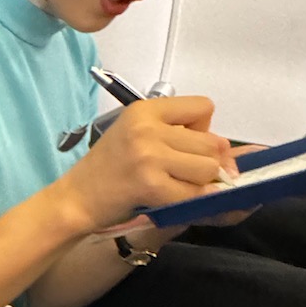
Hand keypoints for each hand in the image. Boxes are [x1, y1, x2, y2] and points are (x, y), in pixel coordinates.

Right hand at [56, 95, 234, 234]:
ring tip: (175, 184)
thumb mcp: (136, 134)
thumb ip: (176, 134)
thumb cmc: (107, 167)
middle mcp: (148, 128)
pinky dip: (191, 200)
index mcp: (145, 109)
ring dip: (199, 182)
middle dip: (206, 161)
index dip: (203, 128)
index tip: (185, 143)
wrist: (76, 198)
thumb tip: (229, 151)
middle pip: (211, 142)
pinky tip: (171, 198)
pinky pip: (194, 193)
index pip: (203, 106)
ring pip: (208, 167)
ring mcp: (149, 156)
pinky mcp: (151, 185)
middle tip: (182, 172)